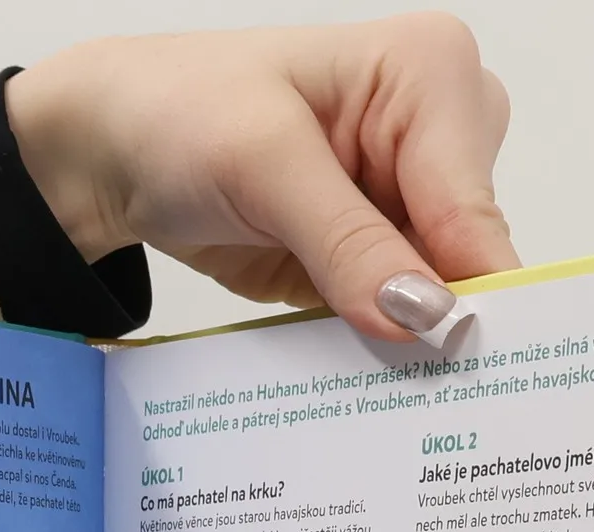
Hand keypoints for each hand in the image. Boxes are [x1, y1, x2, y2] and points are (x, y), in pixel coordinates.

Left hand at [7, 15, 516, 338]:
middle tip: (419, 393)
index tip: (457, 368)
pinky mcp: (373, 255)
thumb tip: (423, 315)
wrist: (119, 149)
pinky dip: (376, 351)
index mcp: (433, 76)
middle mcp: (438, 135)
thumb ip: (349, 243)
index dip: (470, 295)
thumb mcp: (264, 167)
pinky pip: (394, 319)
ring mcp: (406, 201)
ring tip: (381, 389)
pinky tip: (361, 380)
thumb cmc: (181, 113)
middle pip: (472, 258)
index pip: (474, 209)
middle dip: (440, 324)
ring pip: (439, 297)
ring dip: (407, 347)